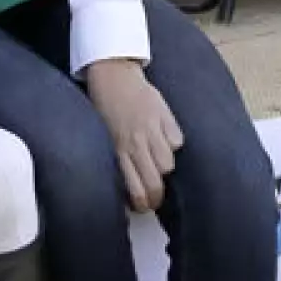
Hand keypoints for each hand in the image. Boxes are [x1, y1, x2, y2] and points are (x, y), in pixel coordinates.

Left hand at [84, 59, 183, 212]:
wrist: (113, 73)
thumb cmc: (105, 106)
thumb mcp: (103, 133)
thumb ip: (117, 156)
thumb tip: (127, 184)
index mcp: (117, 148)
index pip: (135, 189)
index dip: (143, 204)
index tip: (143, 206)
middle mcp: (134, 142)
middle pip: (155, 183)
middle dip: (157, 196)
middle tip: (155, 197)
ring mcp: (151, 129)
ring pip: (168, 165)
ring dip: (164, 167)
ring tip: (157, 163)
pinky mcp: (165, 116)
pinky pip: (177, 141)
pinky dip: (173, 143)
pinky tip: (164, 138)